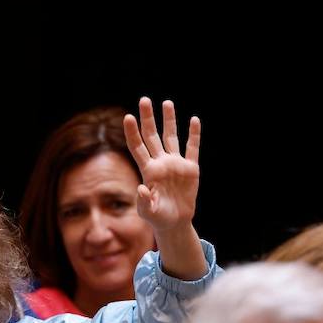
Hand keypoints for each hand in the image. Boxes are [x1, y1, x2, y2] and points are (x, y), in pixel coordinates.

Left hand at [124, 97, 200, 233]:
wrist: (174, 222)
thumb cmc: (157, 217)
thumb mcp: (148, 211)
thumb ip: (144, 201)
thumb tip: (142, 188)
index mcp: (148, 170)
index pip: (137, 146)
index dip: (132, 132)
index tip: (128, 117)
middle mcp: (160, 162)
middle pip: (152, 135)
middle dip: (148, 118)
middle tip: (144, 100)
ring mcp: (175, 164)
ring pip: (171, 137)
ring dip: (169, 120)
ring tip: (167, 103)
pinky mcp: (190, 168)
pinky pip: (192, 148)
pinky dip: (194, 135)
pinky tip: (194, 120)